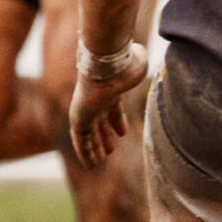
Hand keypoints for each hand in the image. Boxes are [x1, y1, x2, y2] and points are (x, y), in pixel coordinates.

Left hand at [69, 41, 149, 166]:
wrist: (108, 65)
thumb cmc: (126, 66)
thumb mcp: (137, 69)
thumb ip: (138, 66)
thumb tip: (143, 56)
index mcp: (110, 89)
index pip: (112, 108)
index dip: (117, 121)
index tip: (122, 133)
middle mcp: (96, 100)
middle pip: (99, 121)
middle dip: (104, 135)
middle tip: (109, 150)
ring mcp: (86, 109)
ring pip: (89, 133)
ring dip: (94, 147)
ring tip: (99, 161)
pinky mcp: (78, 118)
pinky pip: (81, 140)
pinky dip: (85, 153)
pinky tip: (91, 165)